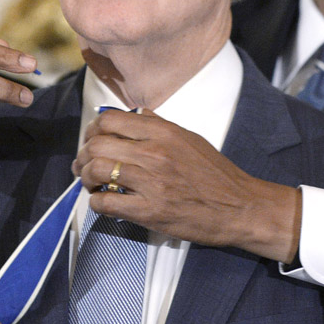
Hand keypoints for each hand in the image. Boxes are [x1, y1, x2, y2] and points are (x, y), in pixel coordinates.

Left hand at [72, 109, 301, 261]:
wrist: (240, 207)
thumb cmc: (217, 174)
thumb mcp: (191, 139)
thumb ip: (161, 125)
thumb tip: (137, 113)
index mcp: (164, 132)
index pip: (110, 120)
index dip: (94, 130)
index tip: (93, 140)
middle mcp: (155, 153)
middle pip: (97, 144)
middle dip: (83, 155)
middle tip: (85, 165)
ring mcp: (152, 182)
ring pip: (96, 170)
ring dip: (86, 178)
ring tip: (92, 184)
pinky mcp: (150, 211)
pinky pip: (106, 202)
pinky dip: (97, 202)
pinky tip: (105, 202)